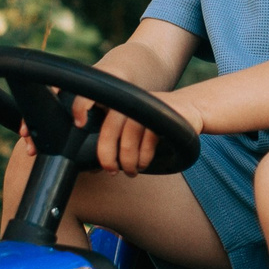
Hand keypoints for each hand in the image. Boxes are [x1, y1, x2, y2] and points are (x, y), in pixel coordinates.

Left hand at [77, 92, 201, 176]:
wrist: (190, 110)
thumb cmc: (156, 126)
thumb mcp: (132, 127)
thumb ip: (114, 140)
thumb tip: (92, 168)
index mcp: (116, 101)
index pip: (92, 97)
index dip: (81, 106)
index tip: (78, 123)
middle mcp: (129, 100)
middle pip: (110, 126)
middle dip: (107, 154)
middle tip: (111, 170)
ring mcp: (146, 105)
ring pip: (129, 136)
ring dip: (128, 160)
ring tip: (131, 171)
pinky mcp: (162, 114)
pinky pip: (148, 139)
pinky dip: (144, 157)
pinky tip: (144, 164)